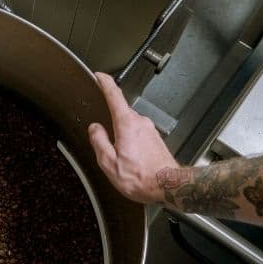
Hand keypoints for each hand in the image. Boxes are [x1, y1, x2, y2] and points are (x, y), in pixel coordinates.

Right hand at [88, 72, 179, 203]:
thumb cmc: (141, 178)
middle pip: (120, 114)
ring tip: (120, 159)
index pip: (114, 95)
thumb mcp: (109, 162)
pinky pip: (138, 135)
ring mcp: (150, 130)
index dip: (105, 83)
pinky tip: (131, 161)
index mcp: (126, 124)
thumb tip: (94, 128)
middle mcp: (141, 123)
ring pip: (129, 126)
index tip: (100, 76)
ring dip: (121, 137)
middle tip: (105, 143)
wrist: (168, 186)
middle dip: (111, 123)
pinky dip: (131, 143)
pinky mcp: (155, 139)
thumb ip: (99, 141)